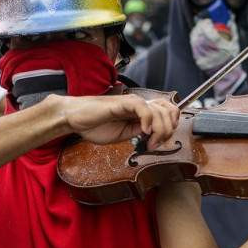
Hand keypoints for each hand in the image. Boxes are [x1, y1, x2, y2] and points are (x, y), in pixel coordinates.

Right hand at [53, 94, 179, 149]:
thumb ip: (139, 134)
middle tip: (154, 144)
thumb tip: (155, 137)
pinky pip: (142, 107)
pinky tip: (143, 131)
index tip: (162, 140)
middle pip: (168, 111)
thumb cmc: (95, 125)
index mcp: (141, 112)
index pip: (168, 111)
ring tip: (149, 141)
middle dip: (167, 131)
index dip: (172, 124)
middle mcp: (139, 104)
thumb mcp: (124, 135)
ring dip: (159, 129)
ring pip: (159, 110)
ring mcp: (131, 102)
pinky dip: (148, 120)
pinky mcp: (122, 103)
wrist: (75, 119)